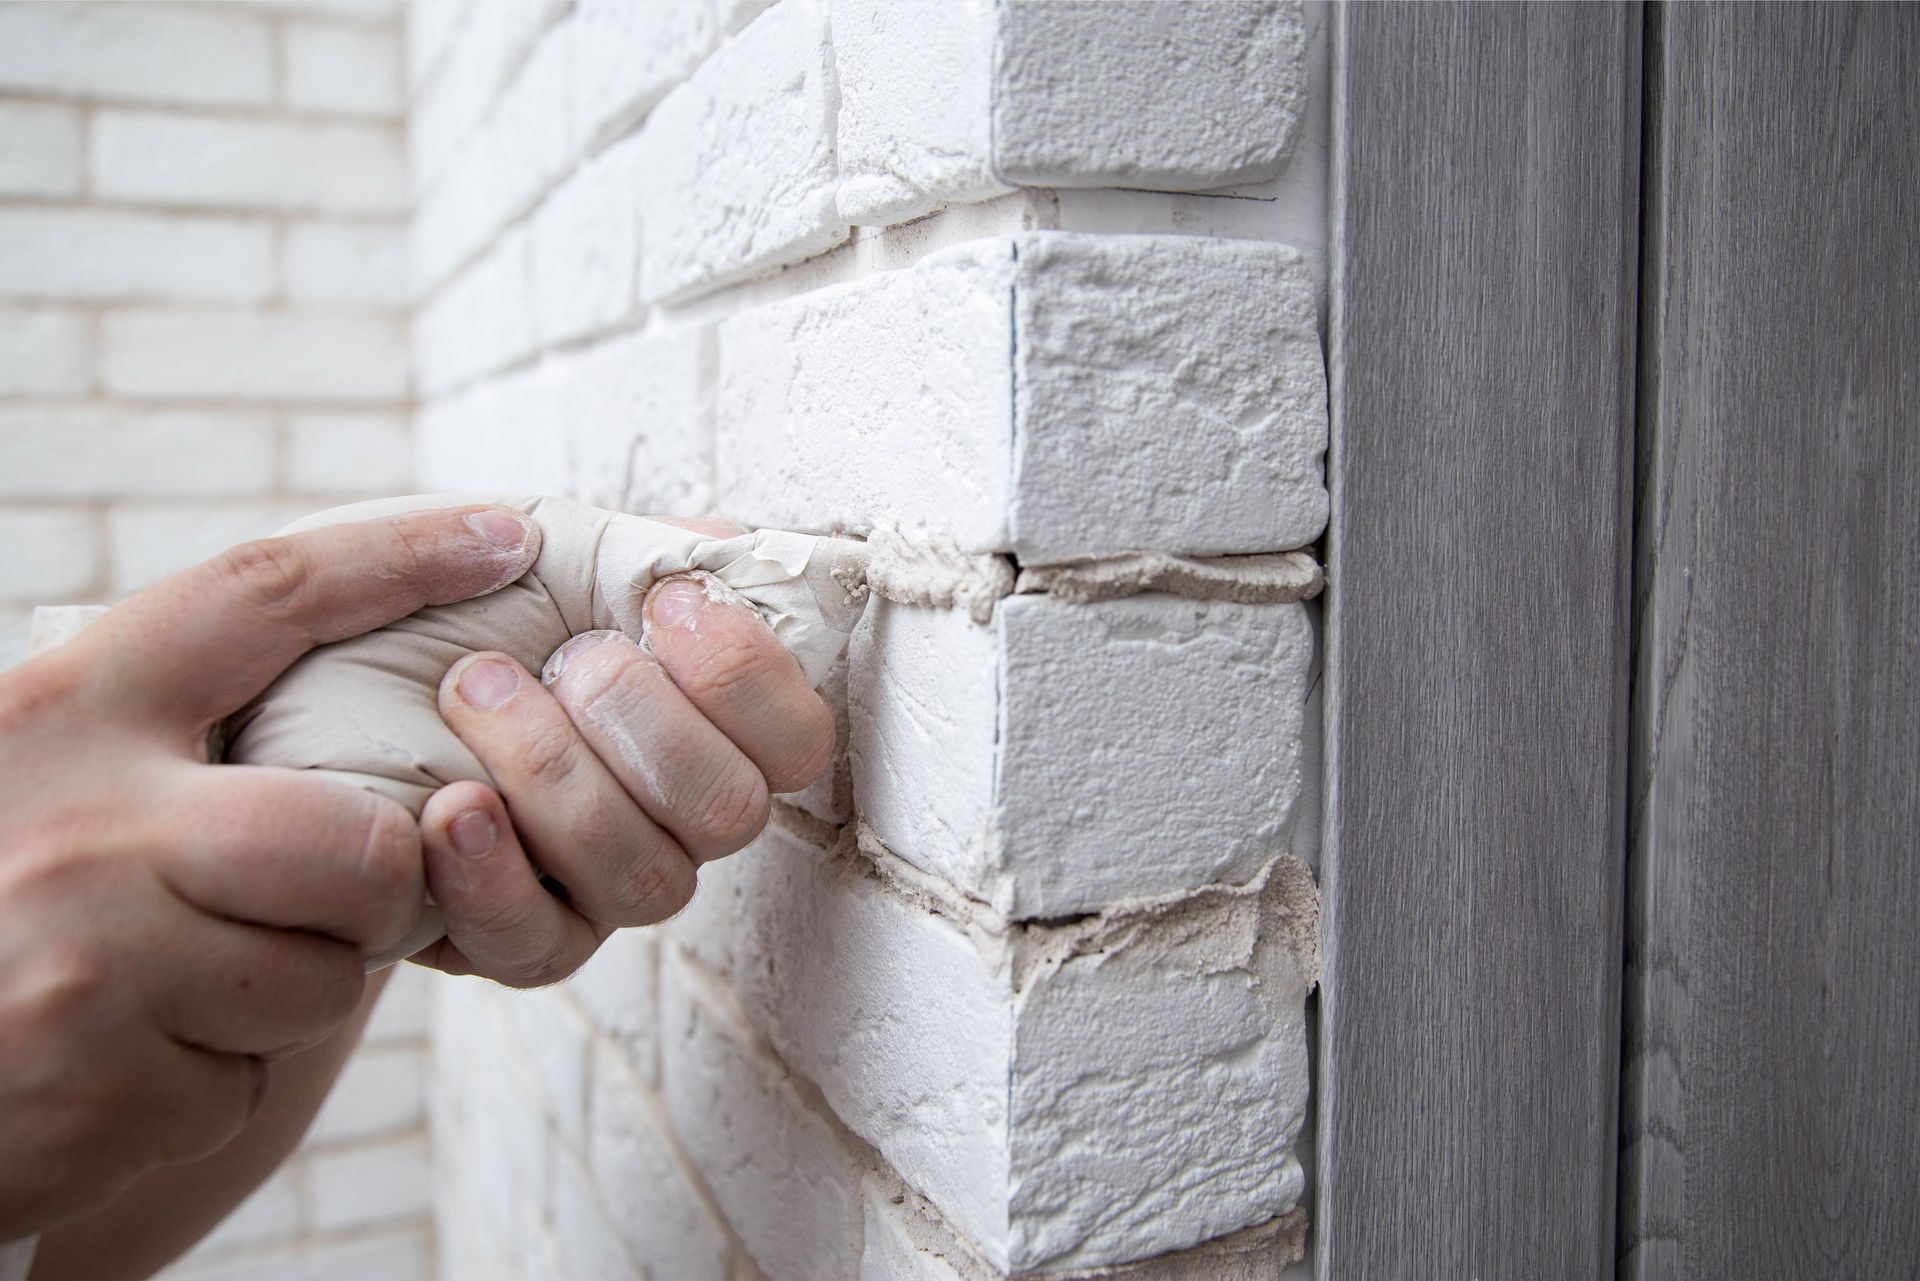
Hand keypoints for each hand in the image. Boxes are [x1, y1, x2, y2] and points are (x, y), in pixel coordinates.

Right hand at [0, 504, 540, 1238]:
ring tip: (159, 994)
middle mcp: (81, 821)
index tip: (505, 531)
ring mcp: (91, 960)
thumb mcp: (36, 786)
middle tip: (311, 908)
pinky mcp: (104, 1086)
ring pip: (325, 976)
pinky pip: (251, 1080)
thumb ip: (166, 743)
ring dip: (278, 1000)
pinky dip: (205, 1087)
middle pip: (363, 838)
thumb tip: (363, 692)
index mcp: (62, 713)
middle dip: (375, 889)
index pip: (263, 595)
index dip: (399, 555)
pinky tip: (111, 1071)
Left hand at [406, 518, 836, 987]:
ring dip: (559, 776)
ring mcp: (596, 885)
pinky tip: (450, 808)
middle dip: (646, 723)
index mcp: (702, 719)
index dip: (750, 678)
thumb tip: (732, 551)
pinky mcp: (512, 939)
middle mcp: (669, 814)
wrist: (301, 663)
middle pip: (732, 812)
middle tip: (562, 657)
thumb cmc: (436, 600)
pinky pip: (542, 945)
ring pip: (647, 880)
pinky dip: (497, 875)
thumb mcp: (541, 544)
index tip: (665, 605)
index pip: (795, 738)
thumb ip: (644, 548)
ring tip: (471, 691)